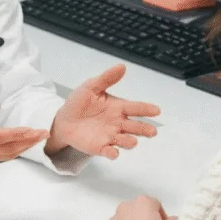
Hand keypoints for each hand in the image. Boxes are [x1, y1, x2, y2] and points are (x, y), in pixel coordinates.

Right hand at [0, 87, 48, 176]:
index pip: (0, 137)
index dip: (18, 134)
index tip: (34, 130)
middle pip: (8, 149)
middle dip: (28, 141)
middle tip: (44, 134)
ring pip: (5, 156)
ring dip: (23, 148)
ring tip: (37, 139)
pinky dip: (13, 152)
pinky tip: (21, 145)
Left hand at [45, 63, 159, 158]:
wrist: (63, 120)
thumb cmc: (79, 102)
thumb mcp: (91, 87)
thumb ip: (106, 78)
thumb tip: (122, 66)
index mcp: (117, 107)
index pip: (134, 108)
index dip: (145, 109)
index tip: (156, 110)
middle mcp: (117, 123)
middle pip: (134, 127)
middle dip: (144, 129)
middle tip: (152, 131)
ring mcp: (109, 136)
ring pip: (124, 140)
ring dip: (129, 142)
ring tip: (133, 142)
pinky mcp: (99, 147)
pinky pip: (108, 151)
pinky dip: (112, 153)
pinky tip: (113, 152)